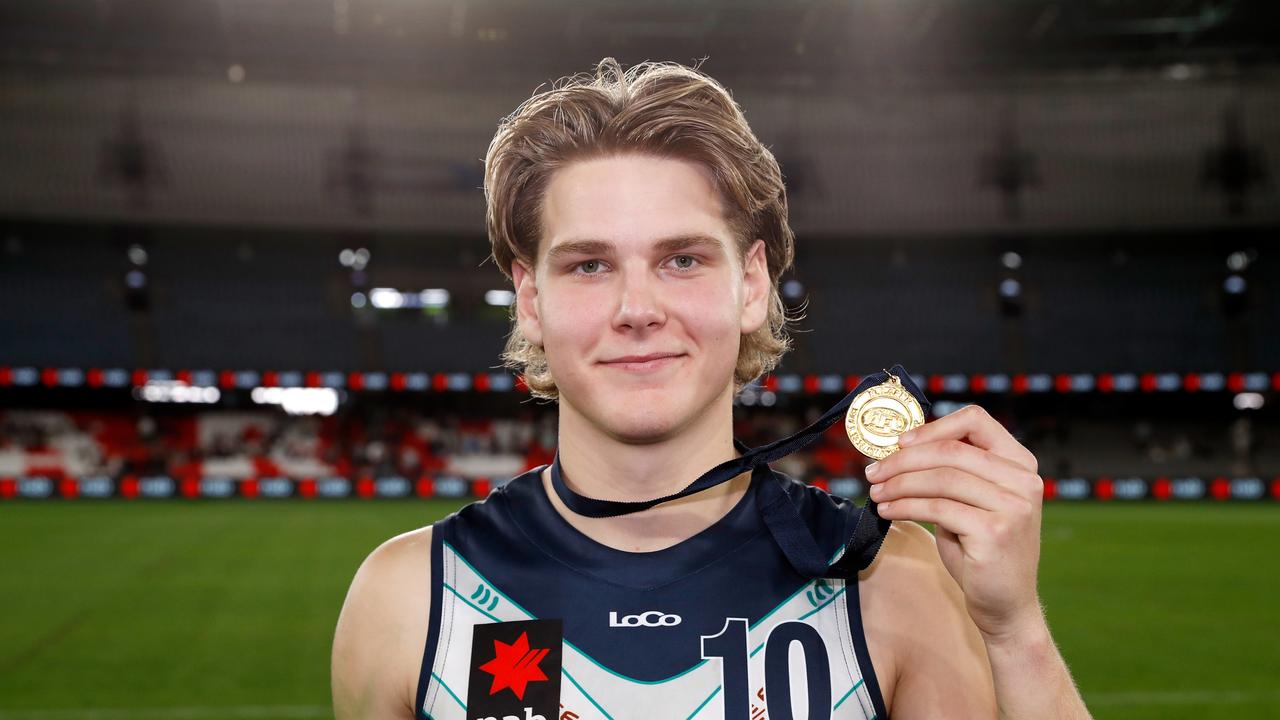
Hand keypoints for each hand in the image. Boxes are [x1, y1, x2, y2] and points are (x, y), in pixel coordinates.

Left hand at [865, 404, 1044, 640]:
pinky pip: (937, 508)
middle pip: (950, 451)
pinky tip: (888, 511)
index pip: (975, 421)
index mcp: (1020, 464)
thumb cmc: (980, 550)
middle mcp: (1023, 481)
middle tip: (873, 471)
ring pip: (941, 478)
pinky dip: (905, 506)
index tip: (899, 442)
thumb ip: (952, 472)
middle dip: (903, 460)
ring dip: (899, 483)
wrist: (1005, 604)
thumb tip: (899, 448)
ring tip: (876, 493)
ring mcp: (1013, 506)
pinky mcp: (995, 532)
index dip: (932, 427)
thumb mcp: (972, 501)